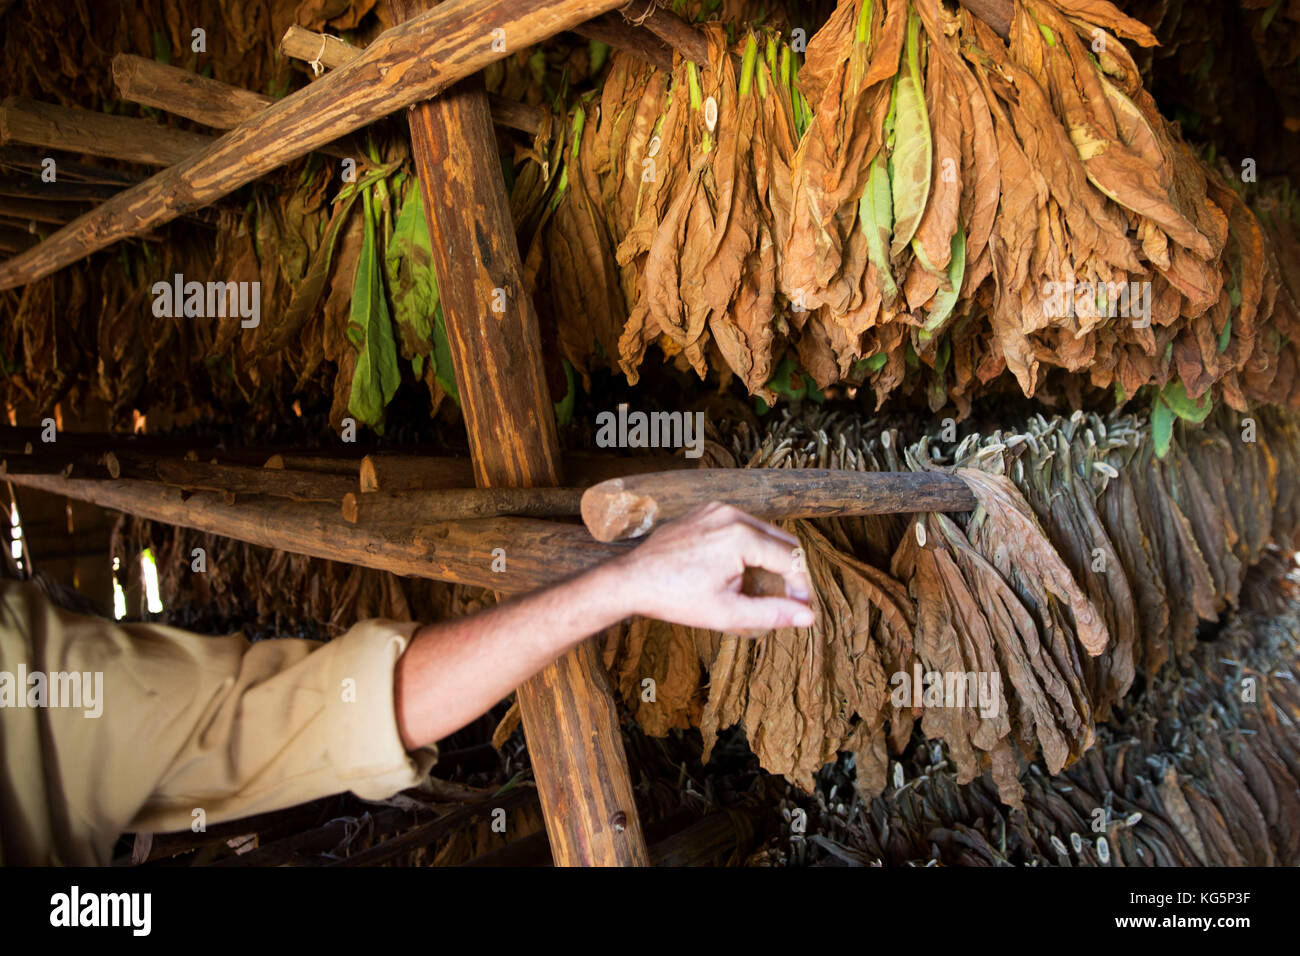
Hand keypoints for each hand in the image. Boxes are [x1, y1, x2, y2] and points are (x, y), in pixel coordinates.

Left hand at [609, 502, 814, 632]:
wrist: (631, 580)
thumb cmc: (674, 597)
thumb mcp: (727, 612)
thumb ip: (772, 613)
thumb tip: (807, 617)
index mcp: (741, 536)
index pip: (790, 558)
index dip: (801, 585)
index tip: (802, 607)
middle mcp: (731, 514)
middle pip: (781, 540)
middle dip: (790, 570)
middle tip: (790, 599)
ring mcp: (717, 509)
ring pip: (762, 531)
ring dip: (770, 557)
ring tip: (764, 588)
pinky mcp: (705, 510)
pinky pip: (740, 525)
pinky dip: (749, 545)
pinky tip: (740, 571)